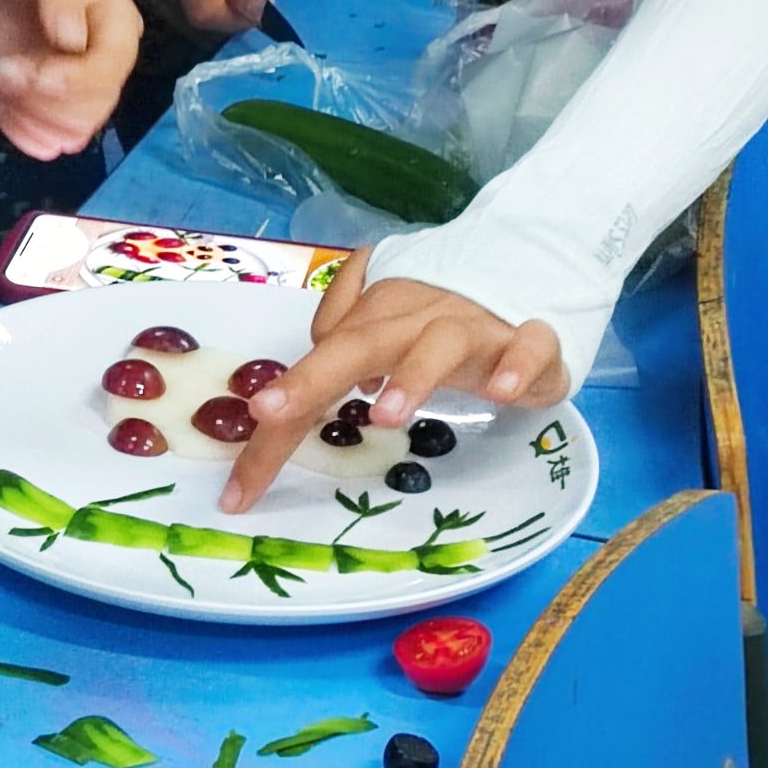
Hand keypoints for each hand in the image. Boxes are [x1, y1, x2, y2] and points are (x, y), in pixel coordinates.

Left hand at [0, 0, 142, 161]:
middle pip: (92, 107)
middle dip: (39, 99)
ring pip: (73, 131)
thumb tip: (73, 39)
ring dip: (28, 115)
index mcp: (119, 22)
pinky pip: (52, 141)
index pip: (108, 70)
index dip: (66, 80)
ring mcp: (88, 89)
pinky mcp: (62, 110)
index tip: (19, 71)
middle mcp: (113, 61)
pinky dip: (21, 131)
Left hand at [220, 252, 571, 513]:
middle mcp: (415, 318)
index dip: (276, 416)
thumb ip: (333, 357)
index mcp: (374, 319)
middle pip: (359, 342)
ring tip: (386, 417)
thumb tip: (289, 398)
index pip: (314, 365)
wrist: (528, 278)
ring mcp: (473, 327)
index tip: (239, 489)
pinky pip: (526, 346)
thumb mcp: (382, 335)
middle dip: (312, 377)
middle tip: (272, 414)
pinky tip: (501, 393)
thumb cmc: (441, 324)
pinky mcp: (528, 340)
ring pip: (439, 343)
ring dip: (412, 375)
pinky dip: (516, 366)